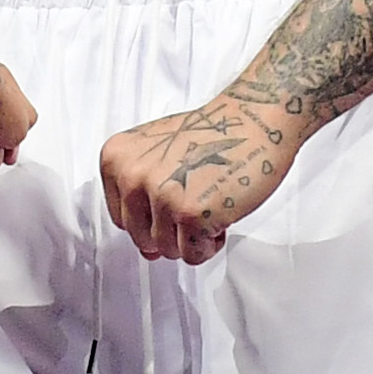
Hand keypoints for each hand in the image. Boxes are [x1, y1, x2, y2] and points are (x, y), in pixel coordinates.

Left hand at [99, 96, 302, 263]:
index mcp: (116, 158)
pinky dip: (211, 244)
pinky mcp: (190, 213)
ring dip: (194, 237)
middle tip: (196, 199)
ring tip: (209, 202)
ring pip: (168, 251)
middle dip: (173, 231)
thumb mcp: (162, 157)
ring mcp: (161, 195)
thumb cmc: (216, 135)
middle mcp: (133, 176)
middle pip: (142, 239)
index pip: (121, 219)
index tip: (173, 198)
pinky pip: (193, 255)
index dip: (153, 217)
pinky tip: (220, 213)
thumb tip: (149, 252)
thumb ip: (145, 201)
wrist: (256, 118)